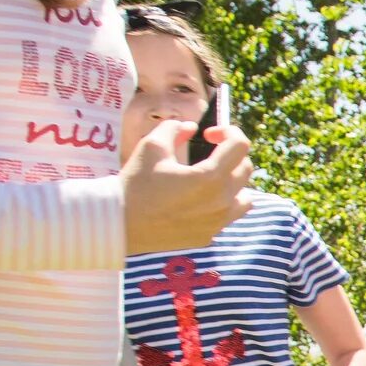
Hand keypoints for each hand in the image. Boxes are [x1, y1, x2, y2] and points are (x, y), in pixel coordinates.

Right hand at [123, 118, 253, 253]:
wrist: (119, 223)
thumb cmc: (135, 182)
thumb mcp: (151, 146)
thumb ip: (174, 129)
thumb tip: (191, 128)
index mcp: (210, 176)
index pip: (240, 145)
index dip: (228, 132)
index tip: (209, 135)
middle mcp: (220, 201)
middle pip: (245, 169)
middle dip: (230, 155)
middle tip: (209, 152)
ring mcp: (216, 222)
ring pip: (244, 197)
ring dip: (233, 183)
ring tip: (210, 178)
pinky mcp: (207, 236)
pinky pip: (227, 216)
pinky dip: (221, 205)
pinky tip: (199, 200)